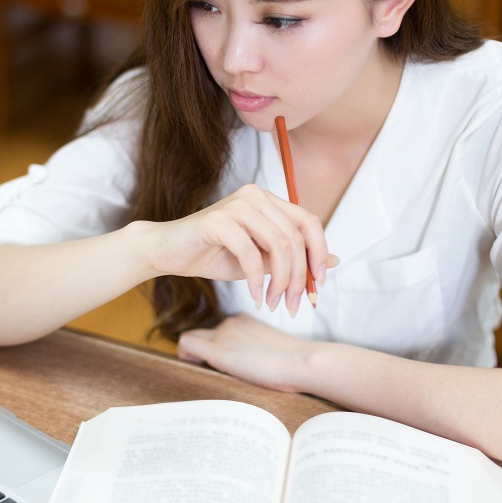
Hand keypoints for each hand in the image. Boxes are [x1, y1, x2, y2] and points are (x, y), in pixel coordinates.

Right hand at [139, 184, 332, 314]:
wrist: (167, 252)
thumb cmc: (213, 254)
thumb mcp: (260, 260)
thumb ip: (291, 258)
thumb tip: (334, 262)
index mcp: (268, 201)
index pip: (309, 222)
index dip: (320, 255)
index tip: (318, 287)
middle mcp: (255, 196)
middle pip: (296, 237)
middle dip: (299, 277)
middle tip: (292, 305)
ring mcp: (237, 204)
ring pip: (279, 244)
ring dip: (280, 281)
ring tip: (273, 303)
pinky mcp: (218, 220)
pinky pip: (250, 252)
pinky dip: (257, 280)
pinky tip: (255, 297)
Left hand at [177, 314, 325, 392]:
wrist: (301, 361)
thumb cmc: (295, 361)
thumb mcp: (273, 347)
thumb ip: (257, 347)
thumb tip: (253, 361)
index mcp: (245, 321)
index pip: (220, 328)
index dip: (216, 343)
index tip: (223, 359)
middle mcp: (230, 323)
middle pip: (204, 332)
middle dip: (202, 348)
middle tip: (206, 364)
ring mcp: (223, 335)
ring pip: (192, 337)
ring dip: (194, 353)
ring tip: (203, 366)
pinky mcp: (217, 350)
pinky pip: (186, 343)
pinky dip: (185, 353)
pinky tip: (194, 363)